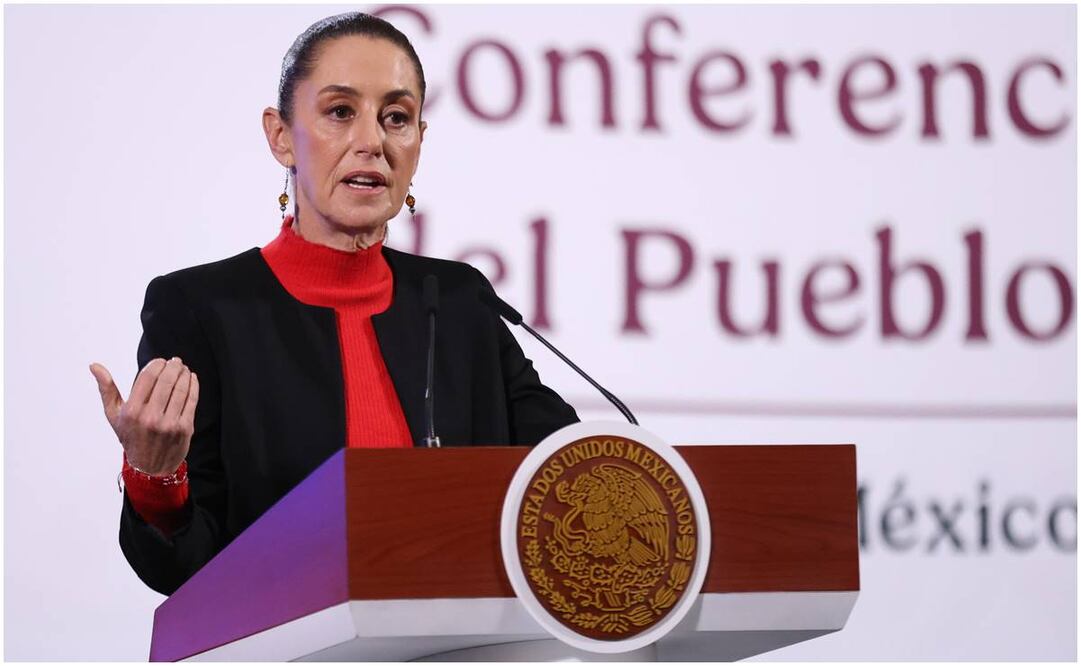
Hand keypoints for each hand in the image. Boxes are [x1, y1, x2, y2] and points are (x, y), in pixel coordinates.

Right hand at [90, 356, 198, 475]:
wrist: (150, 467)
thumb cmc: (131, 437)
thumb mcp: (114, 415)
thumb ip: (106, 389)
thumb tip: (94, 365)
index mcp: (132, 412)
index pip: (147, 377)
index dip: (156, 364)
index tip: (160, 361)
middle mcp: (150, 417)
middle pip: (166, 380)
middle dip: (173, 366)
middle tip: (175, 361)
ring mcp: (169, 423)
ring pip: (181, 388)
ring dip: (184, 373)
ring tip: (182, 368)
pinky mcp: (185, 428)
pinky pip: (192, 400)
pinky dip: (193, 385)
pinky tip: (191, 378)